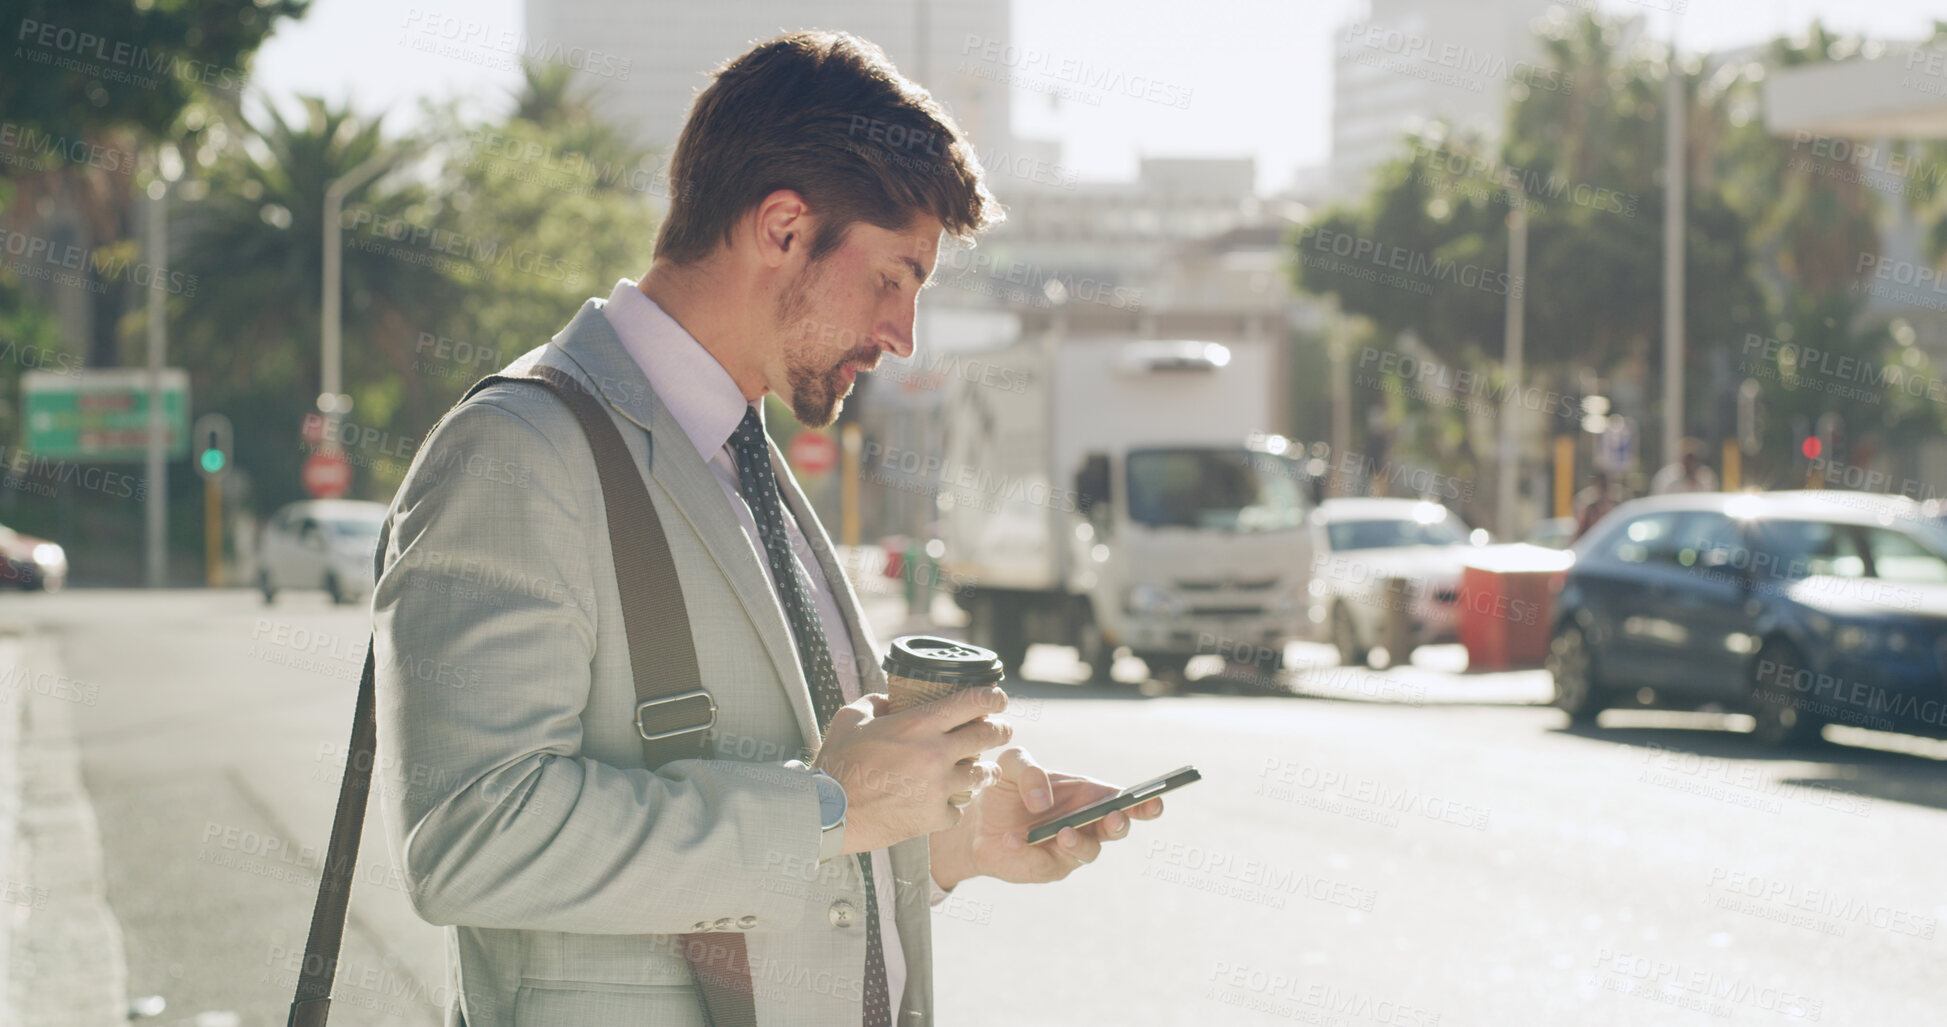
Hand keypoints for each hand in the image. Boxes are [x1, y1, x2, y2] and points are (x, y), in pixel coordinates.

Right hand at [812, 685, 1010, 853]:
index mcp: (919, 724)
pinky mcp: (934, 816)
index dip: (993, 696)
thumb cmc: (837, 762)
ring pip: (982, 775)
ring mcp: (938, 787)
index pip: (972, 702)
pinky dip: (953, 806)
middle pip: (988, 735)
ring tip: (983, 770)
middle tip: (1001, 729)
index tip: (997, 698)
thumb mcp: (852, 717)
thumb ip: (878, 702)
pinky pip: (959, 809)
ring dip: (985, 770)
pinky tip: (947, 803)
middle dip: (1000, 729)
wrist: (829, 811)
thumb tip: (893, 700)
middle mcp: (936, 753)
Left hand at [929, 748, 1163, 889]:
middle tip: (1112, 818)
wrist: (975, 821)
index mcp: (1088, 795)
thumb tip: (1043, 801)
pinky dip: (1029, 850)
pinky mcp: (1047, 868)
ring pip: (1089, 851)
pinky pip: (1045, 862)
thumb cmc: (1005, 789)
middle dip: (1120, 823)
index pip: (1124, 800)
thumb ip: (1029, 770)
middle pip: (1118, 828)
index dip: (1145, 802)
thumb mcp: (1012, 765)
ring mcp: (1070, 850)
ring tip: (1061, 832)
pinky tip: (1012, 839)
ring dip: (1079, 842)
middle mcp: (1086, 824)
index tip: (1154, 800)